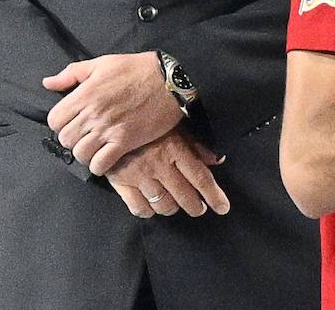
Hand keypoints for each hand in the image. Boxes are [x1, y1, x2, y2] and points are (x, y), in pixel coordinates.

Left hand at [43, 52, 182, 174]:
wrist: (171, 81)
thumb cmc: (137, 69)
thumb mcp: (103, 63)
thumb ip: (72, 73)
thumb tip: (47, 83)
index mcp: (85, 94)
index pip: (54, 120)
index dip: (60, 123)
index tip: (73, 121)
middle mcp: (93, 114)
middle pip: (65, 139)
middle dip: (72, 138)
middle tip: (85, 134)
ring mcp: (109, 129)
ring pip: (80, 154)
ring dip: (85, 153)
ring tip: (95, 147)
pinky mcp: (125, 141)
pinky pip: (100, 164)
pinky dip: (99, 165)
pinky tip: (105, 157)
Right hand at [106, 128, 228, 218]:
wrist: (111, 122)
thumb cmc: (149, 125)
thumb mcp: (176, 128)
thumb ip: (197, 145)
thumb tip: (218, 160)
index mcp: (175, 148)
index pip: (200, 177)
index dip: (214, 195)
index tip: (223, 208)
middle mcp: (159, 164)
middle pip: (184, 195)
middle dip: (195, 207)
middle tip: (200, 209)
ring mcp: (139, 175)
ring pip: (162, 204)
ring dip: (172, 209)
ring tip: (175, 205)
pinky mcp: (120, 183)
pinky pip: (138, 208)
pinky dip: (148, 211)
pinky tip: (152, 207)